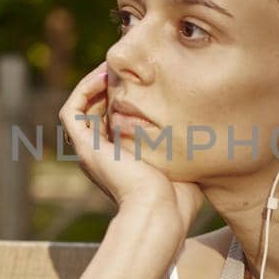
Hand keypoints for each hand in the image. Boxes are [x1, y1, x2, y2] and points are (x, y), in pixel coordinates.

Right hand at [58, 62, 205, 240]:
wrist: (162, 212)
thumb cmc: (179, 198)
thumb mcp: (183, 163)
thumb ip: (185, 146)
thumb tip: (207, 130)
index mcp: (122, 162)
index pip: (114, 123)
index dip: (124, 100)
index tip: (142, 81)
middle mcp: (102, 157)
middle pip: (96, 113)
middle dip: (109, 88)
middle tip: (126, 69)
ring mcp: (91, 153)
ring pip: (81, 110)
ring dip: (94, 85)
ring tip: (113, 67)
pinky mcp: (86, 148)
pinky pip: (71, 112)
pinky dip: (83, 91)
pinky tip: (103, 76)